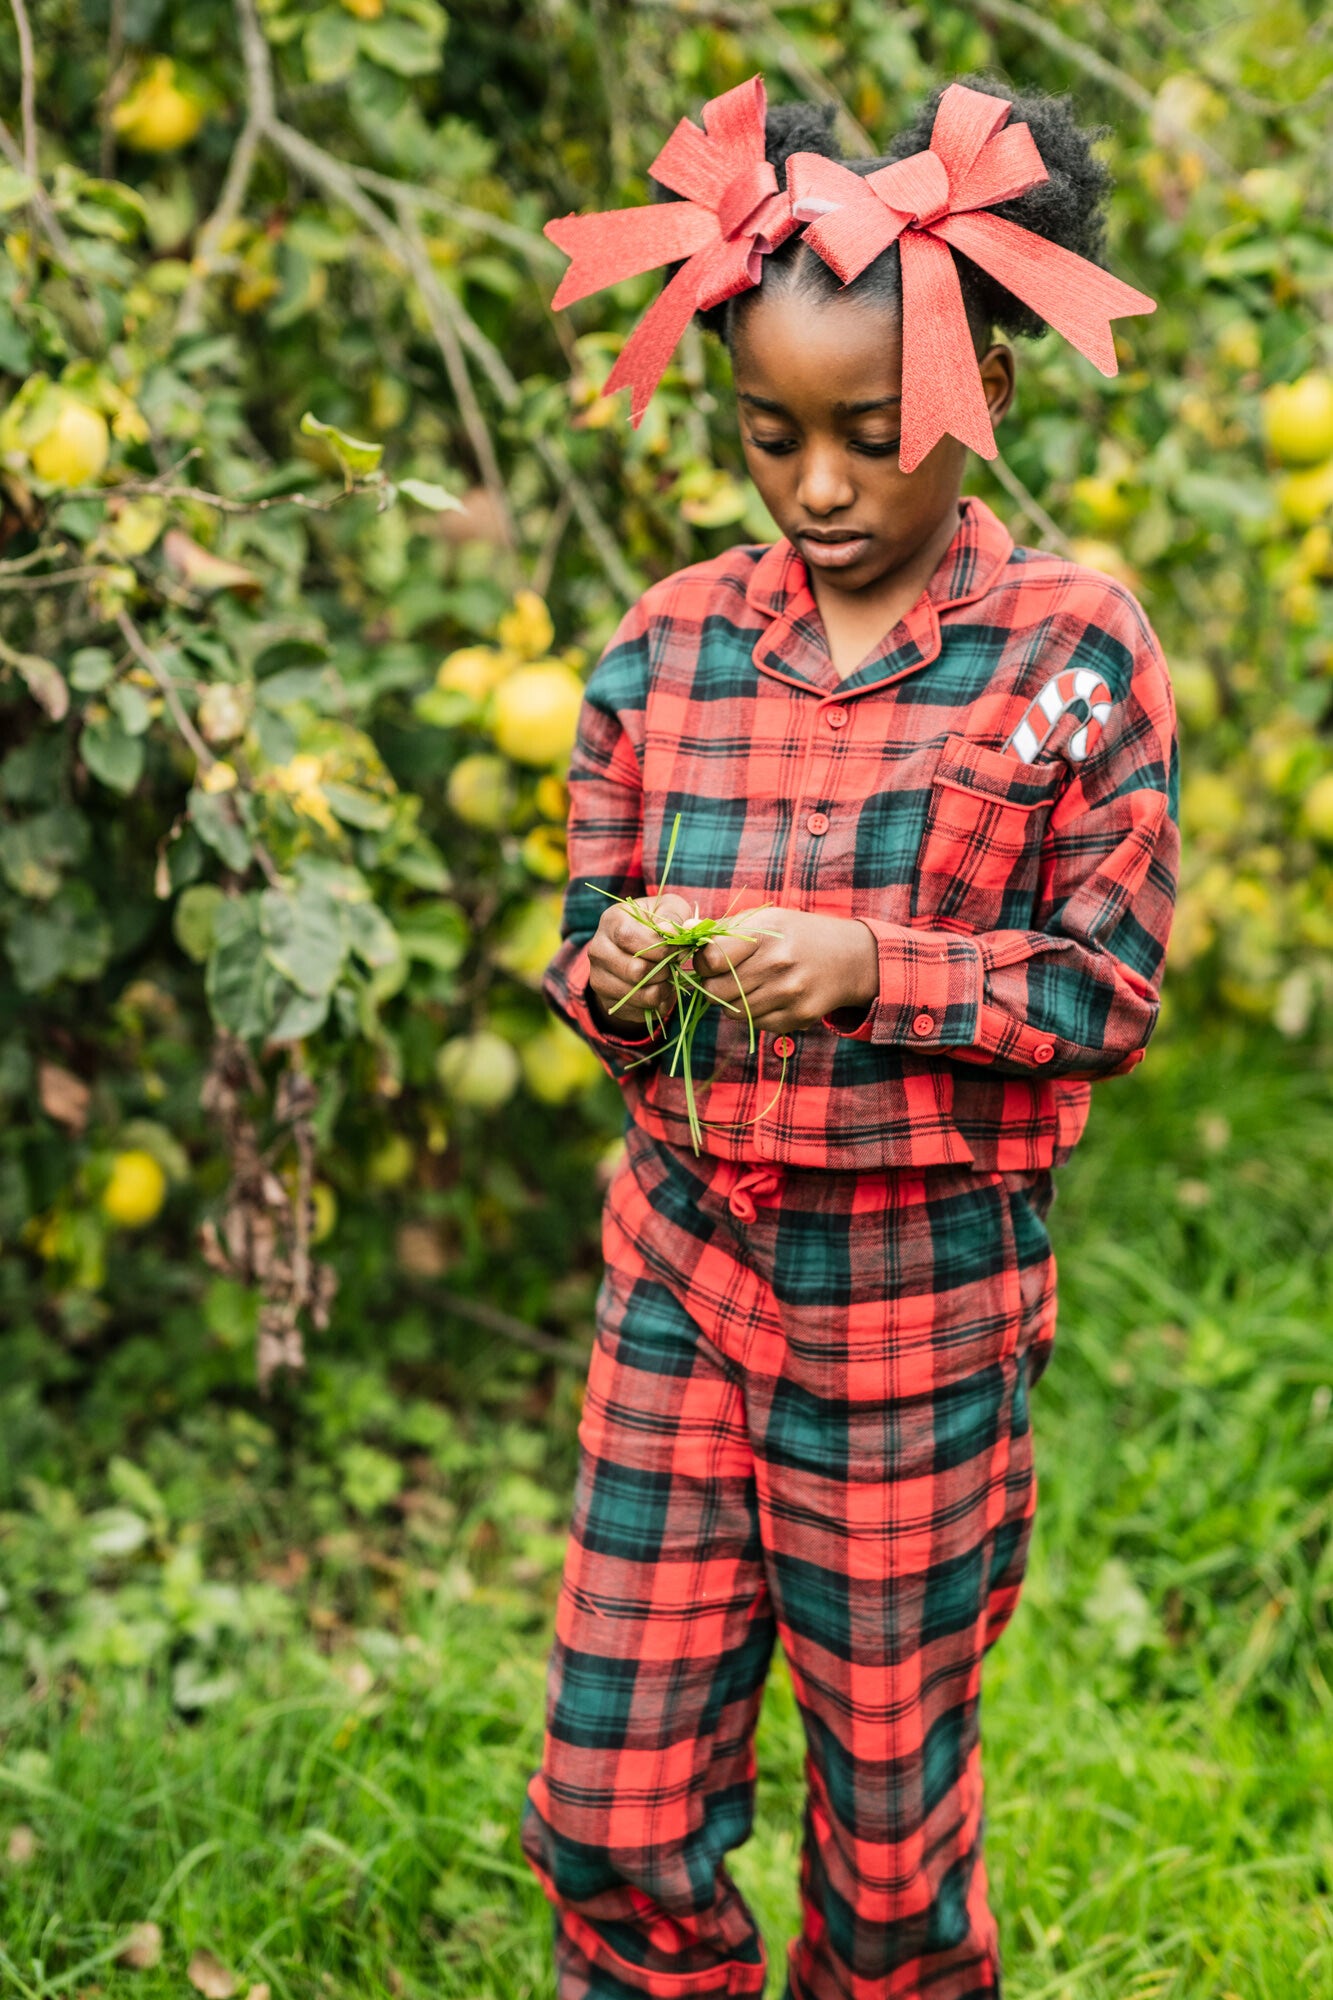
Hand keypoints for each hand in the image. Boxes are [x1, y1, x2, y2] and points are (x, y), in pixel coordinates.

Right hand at [587, 892, 696, 1025]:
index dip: (658, 948)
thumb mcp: (669, 908)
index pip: (628, 937)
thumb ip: (673, 916)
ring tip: (669, 978)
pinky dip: (656, 1005)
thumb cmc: (658, 923)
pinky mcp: (606, 1000)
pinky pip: (637, 1011)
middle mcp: (598, 950)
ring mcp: (599, 977)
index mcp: (611, 921)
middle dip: (663, 971)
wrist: (639, 947)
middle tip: (674, 965)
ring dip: (662, 990)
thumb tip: (670, 932)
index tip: (678, 949)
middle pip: (633, 970)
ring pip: (636, 994)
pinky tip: (660, 990)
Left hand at [692, 906, 878, 1032]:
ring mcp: (789, 994)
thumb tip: (683, 932)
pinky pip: (754, 1023)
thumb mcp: (765, 919)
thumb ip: (723, 929)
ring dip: (732, 1000)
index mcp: (766, 934)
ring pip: (731, 1012)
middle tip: (724, 976)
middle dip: (713, 985)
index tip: (710, 960)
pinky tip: (770, 995)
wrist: (850, 958)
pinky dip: (754, 1013)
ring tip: (749, 984)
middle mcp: (778, 965)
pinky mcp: (797, 1018)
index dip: (702, 962)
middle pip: (716, 990)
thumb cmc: (796, 935)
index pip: (710, 959)